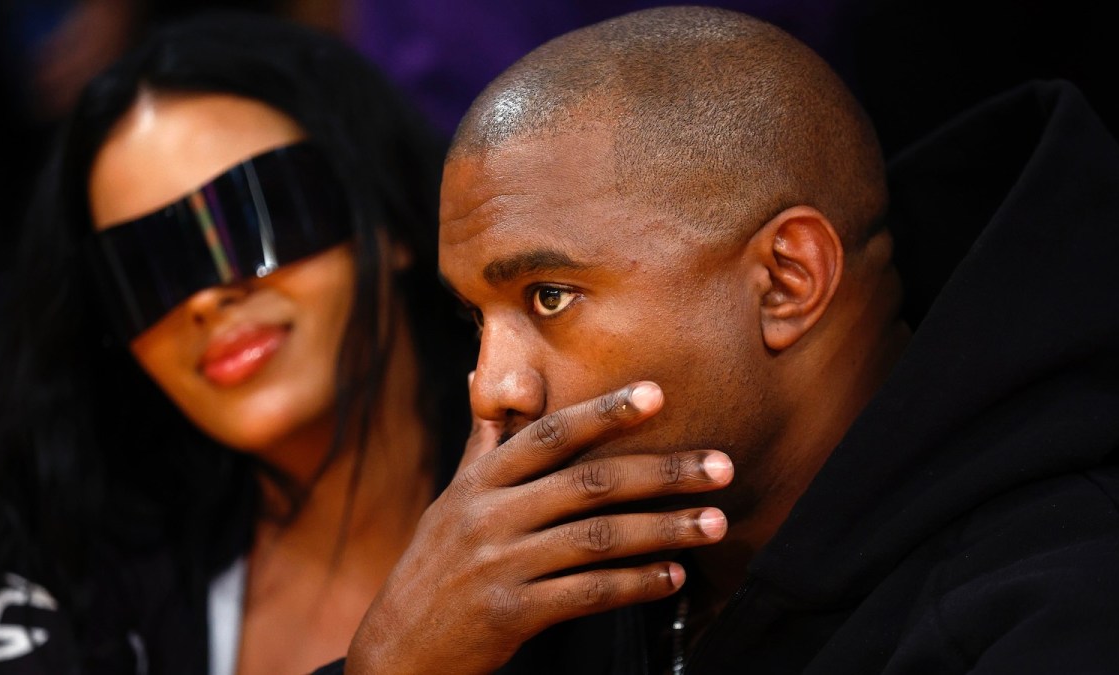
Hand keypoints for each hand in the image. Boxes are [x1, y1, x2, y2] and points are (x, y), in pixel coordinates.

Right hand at [343, 381, 732, 673]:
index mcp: (481, 482)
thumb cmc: (434, 565)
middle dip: (663, 472)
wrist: (396, 647)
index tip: (657, 394)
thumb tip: (482, 380)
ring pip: (597, 539)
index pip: (549, 435)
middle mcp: (490, 516)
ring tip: (714, 524)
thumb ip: (483, 445)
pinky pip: (586, 594)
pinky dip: (635, 584)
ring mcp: (500, 565)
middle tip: (722, 466)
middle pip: (590, 483)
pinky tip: (674, 578)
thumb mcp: (452, 499)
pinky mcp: (510, 614)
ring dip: (664, 529)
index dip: (604, 412)